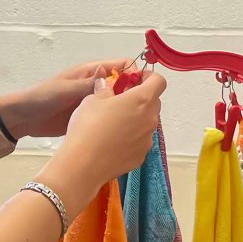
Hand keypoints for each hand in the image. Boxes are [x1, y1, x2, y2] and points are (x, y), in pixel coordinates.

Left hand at [0, 59, 133, 138]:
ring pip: (118, 103)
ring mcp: (94, 102)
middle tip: (142, 110)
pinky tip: (124, 132)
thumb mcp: (67, 89)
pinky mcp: (90, 118)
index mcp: (92, 72)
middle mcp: (96, 85)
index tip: (143, 89)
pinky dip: (116, 123)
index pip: (122, 66)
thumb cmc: (43, 97)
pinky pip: (108, 117)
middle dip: (134, 94)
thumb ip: (90, 84)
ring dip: (126, 110)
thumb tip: (116, 77)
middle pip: (124, 86)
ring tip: (136, 123)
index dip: (135, 74)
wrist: (24, 118)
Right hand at [36, 71, 166, 218]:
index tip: (135, 79)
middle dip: (140, 99)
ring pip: (146, 123)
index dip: (149, 77)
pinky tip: (112, 142)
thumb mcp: (92, 99)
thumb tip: (106, 85)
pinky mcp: (141, 156)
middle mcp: (150, 119)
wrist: (83, 164)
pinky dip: (131, 138)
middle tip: (120, 101)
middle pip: (153, 102)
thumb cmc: (88, 126)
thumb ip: (105, 89)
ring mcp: (147, 140)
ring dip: (136, 119)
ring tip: (113, 125)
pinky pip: (140, 141)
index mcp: (142, 100)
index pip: (159, 81)